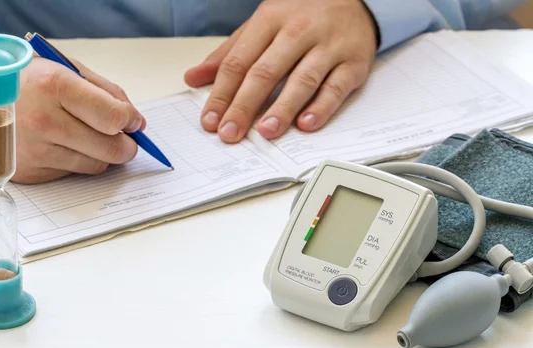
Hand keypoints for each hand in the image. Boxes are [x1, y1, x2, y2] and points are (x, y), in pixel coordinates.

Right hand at [0, 56, 144, 183]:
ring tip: (89, 136)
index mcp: (56, 88)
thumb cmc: (20, 79)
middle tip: (126, 140)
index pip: (114, 118)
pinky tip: (61, 144)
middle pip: (111, 150)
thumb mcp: (62, 68)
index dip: (131, 122)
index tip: (133, 121)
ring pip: (95, 166)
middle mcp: (45, 123)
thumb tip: (135, 120)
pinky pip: (72, 174)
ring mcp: (36, 152)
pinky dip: (76, 161)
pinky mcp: (29, 173)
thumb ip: (104, 92)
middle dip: (127, 146)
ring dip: (102, 155)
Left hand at [184, 0, 377, 142]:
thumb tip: (193, 78)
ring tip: (266, 132)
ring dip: (282, 109)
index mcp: (270, 20)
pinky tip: (306, 124)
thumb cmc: (302, 16)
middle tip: (230, 132)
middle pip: (266, 72)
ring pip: (302, 80)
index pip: (239, 61)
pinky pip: (336, 87)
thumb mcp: (262, 25)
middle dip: (244, 105)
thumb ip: (229, 53)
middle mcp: (298, 31)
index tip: (210, 120)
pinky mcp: (353, 62)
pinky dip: (322, 107)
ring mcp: (328, 46)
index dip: (222, 93)